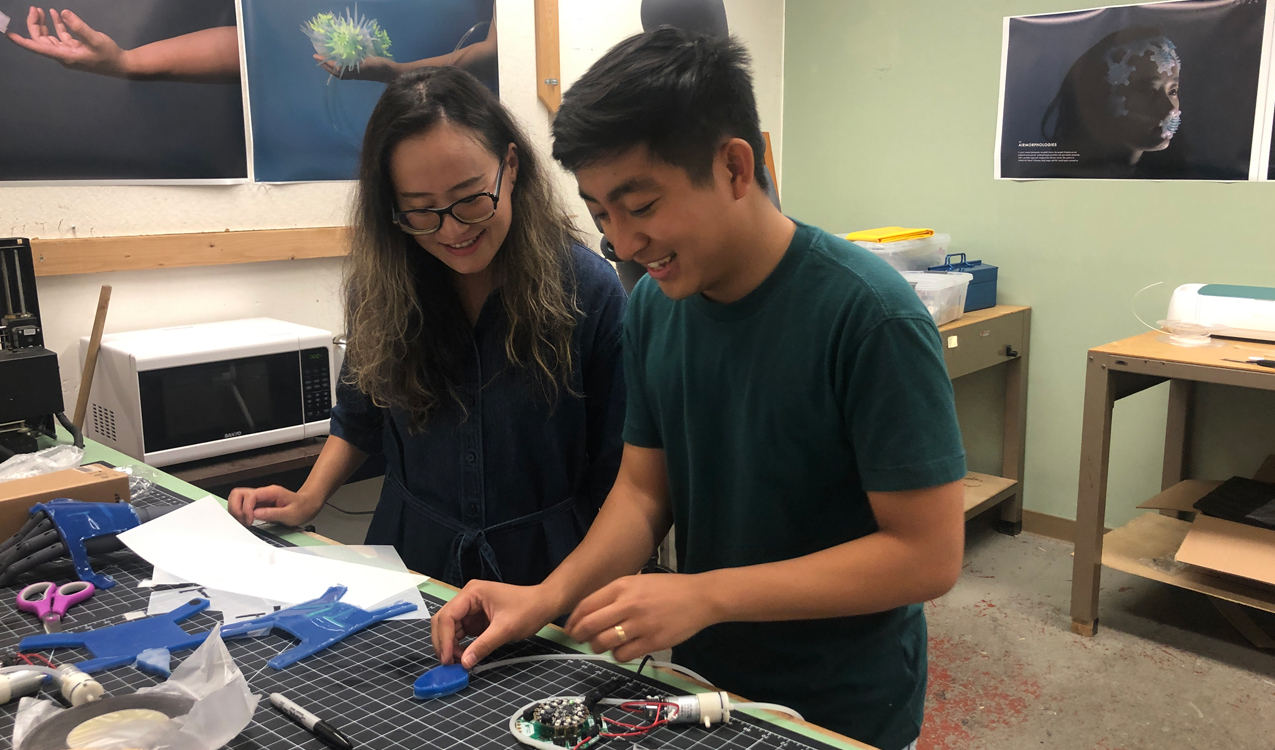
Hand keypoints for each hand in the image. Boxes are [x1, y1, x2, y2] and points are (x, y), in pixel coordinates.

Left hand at [6, 7, 128, 76]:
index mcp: (64, 56)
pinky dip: (56, 26)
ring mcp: (68, 52)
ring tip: (39, 10)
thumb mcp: (95, 40)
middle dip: (34, 25)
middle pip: (41, 40)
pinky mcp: (75, 49)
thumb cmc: (108, 55)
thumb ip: (79, 27)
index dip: (23, 42)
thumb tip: (63, 13)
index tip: (9, 35)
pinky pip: (60, 37)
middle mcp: (63, 55)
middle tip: (34, 9)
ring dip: (43, 25)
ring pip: (49, 38)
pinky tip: (54, 15)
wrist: (121, 65)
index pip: (38, 48)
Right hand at [226, 485, 322, 527]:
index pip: (249, 496)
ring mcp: (259, 498)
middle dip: (236, 508)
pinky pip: (243, 505)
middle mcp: (263, 493)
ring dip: (237, 510)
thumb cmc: (302, 508)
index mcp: (271, 492)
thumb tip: (255, 514)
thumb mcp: (290, 514)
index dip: (246, 509)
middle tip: (244, 521)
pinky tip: (246, 521)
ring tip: (244, 522)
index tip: (250, 521)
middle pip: (238, 493)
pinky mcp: (258, 504)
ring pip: (238, 498)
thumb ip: (272, 514)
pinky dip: (240, 513)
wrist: (308, 504)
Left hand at [314, 53, 399, 81]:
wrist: (393, 73)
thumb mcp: (366, 64)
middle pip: (335, 72)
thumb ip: (353, 66)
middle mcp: (353, 74)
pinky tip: (341, 60)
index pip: (335, 68)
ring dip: (332, 66)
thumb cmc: (380, 68)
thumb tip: (337, 67)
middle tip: (317, 57)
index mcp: (352, 72)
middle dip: (325, 65)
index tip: (316, 55)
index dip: (326, 61)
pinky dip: (341, 65)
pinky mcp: (362, 70)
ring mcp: (358, 73)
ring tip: (326, 59)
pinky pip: (347, 68)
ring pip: (341, 71)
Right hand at [432, 581, 562, 669]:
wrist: (544, 604)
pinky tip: (464, 656)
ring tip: (457, 662)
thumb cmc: (528, 610)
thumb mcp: (505, 629)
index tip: (447, 659)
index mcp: (472, 593)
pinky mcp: (476, 618)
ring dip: (450, 645)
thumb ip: (483, 645)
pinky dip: (459, 645)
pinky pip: (461, 632)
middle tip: (449, 663)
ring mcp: (471, 608)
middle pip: (444, 620)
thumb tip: (464, 663)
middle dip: (444, 642)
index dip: (444, 639)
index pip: (448, 616)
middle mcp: (468, 598)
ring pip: (450, 628)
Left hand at [565, 573, 720, 662]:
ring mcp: (640, 624)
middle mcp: (628, 604)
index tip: (570, 628)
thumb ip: (615, 595)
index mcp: (622, 586)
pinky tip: (623, 650)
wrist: (700, 597)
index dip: (574, 620)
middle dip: (579, 636)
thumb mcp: (638, 581)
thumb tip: (590, 614)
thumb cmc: (667, 589)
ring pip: (604, 642)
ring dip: (598, 647)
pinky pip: (623, 654)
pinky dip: (617, 655)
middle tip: (580, 640)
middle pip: (590, 625)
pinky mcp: (652, 641)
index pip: (586, 605)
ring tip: (603, 645)